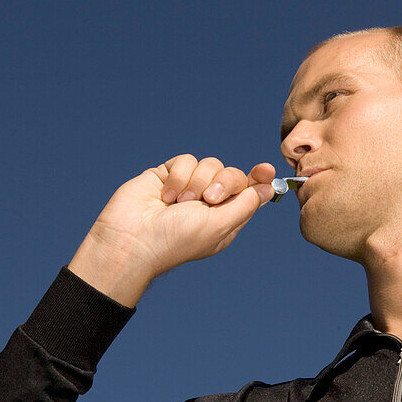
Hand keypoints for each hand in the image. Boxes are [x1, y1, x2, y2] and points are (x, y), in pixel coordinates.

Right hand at [68, 155, 275, 305]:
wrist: (132, 238)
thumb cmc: (176, 240)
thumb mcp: (220, 226)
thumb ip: (245, 204)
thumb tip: (268, 188)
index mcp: (225, 220)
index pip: (249, 194)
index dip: (259, 180)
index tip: (266, 169)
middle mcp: (209, 204)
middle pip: (232, 175)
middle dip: (224, 182)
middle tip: (209, 199)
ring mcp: (188, 188)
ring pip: (209, 164)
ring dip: (197, 182)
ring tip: (180, 203)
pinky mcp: (168, 176)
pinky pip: (186, 160)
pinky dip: (178, 176)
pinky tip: (166, 195)